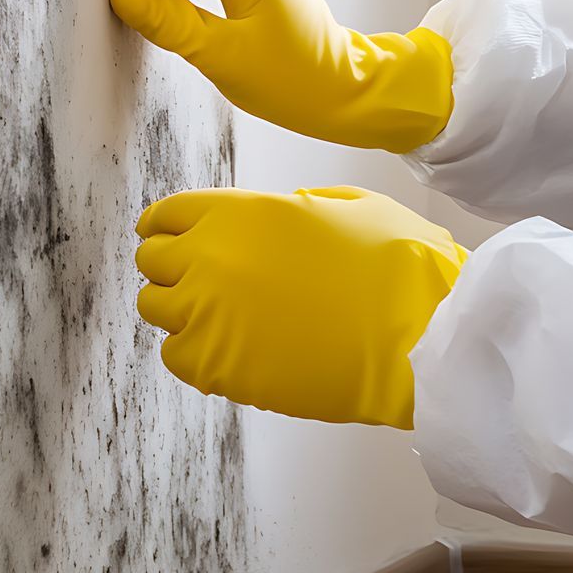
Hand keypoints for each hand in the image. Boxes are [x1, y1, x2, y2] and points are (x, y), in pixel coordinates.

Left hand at [132, 185, 468, 428]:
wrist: (419, 336)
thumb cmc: (397, 267)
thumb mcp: (349, 205)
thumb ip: (295, 206)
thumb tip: (279, 215)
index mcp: (240, 212)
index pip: (168, 214)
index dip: (168, 226)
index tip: (168, 236)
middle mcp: (210, 258)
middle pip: (153, 258)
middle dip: (172, 266)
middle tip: (199, 279)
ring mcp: (208, 314)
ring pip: (154, 307)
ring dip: (179, 308)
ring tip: (216, 316)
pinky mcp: (217, 367)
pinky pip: (174, 355)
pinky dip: (192, 352)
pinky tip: (227, 349)